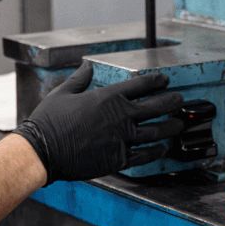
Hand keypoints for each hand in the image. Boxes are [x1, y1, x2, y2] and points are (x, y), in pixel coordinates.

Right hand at [12, 63, 184, 183]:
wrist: (43, 151)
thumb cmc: (50, 121)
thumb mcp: (63, 93)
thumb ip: (79, 79)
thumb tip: (87, 66)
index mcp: (108, 97)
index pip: (139, 85)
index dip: (155, 81)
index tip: (164, 80)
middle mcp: (120, 117)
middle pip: (155, 107)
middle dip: (171, 102)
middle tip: (180, 100)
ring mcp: (122, 139)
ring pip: (156, 132)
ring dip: (170, 127)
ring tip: (180, 124)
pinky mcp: (118, 159)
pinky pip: (144, 155)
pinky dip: (156, 151)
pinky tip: (163, 149)